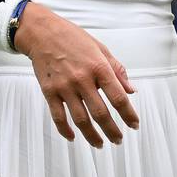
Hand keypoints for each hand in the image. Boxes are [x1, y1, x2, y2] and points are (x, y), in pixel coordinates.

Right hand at [13, 2, 139, 146]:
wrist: (42, 32)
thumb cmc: (72, 38)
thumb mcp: (101, 49)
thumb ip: (117, 70)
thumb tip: (131, 90)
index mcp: (99, 67)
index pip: (118, 97)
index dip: (128, 114)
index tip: (134, 124)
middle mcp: (82, 79)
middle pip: (101, 113)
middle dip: (112, 130)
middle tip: (118, 140)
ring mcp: (65, 87)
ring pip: (81, 120)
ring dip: (92, 135)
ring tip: (100, 144)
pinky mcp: (49, 92)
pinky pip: (58, 117)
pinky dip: (65, 130)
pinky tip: (73, 137)